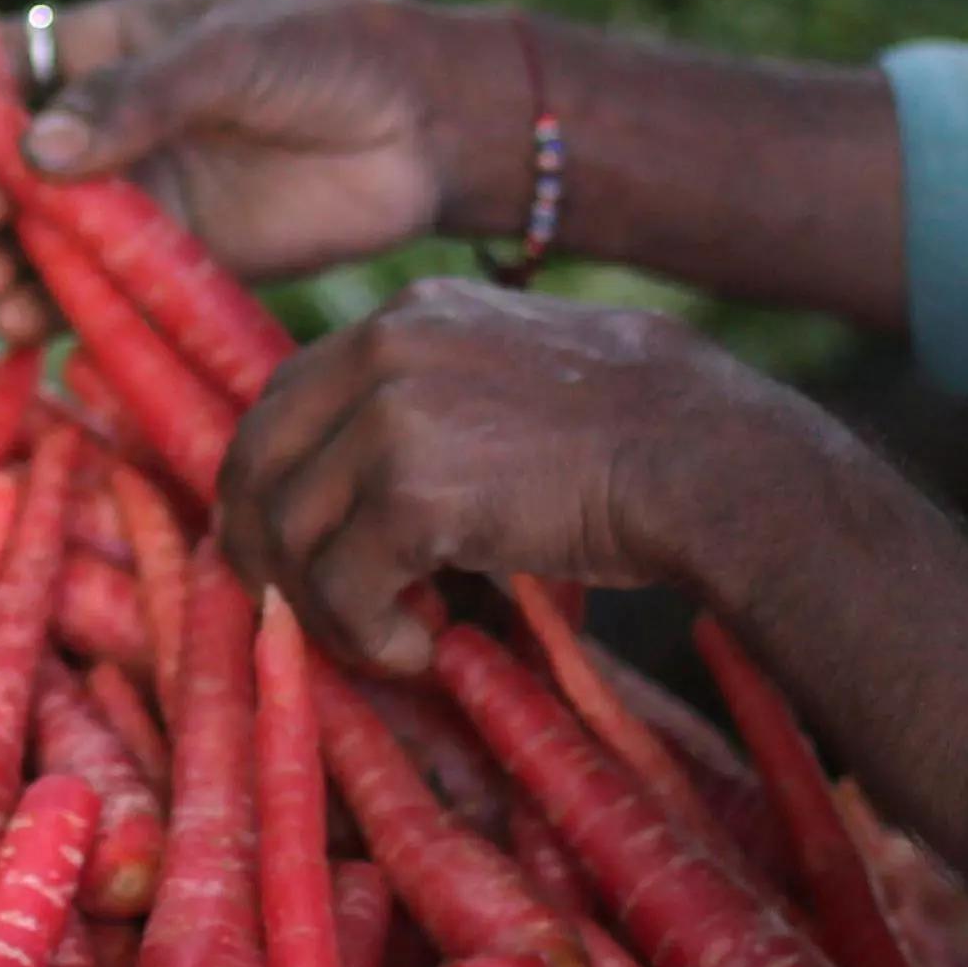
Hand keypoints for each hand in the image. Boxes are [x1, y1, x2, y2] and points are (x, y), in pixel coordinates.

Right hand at [0, 0, 513, 309]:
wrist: (430, 124)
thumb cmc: (330, 52)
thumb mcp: (230, 55)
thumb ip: (135, 99)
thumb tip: (31, 154)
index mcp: (98, 47)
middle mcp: (99, 128)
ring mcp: (129, 199)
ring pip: (29, 239)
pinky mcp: (167, 264)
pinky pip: (87, 293)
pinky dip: (50, 311)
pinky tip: (32, 327)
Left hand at [212, 278, 766, 676]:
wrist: (710, 459)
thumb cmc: (645, 435)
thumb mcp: (519, 375)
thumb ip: (437, 401)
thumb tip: (372, 486)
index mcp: (406, 316)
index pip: (283, 398)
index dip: (275, 481)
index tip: (296, 544)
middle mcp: (383, 349)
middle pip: (256, 459)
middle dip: (264, 547)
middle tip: (303, 610)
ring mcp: (390, 417)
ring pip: (289, 534)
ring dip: (325, 608)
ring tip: (393, 638)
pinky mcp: (410, 492)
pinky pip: (340, 586)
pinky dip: (367, 636)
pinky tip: (422, 649)